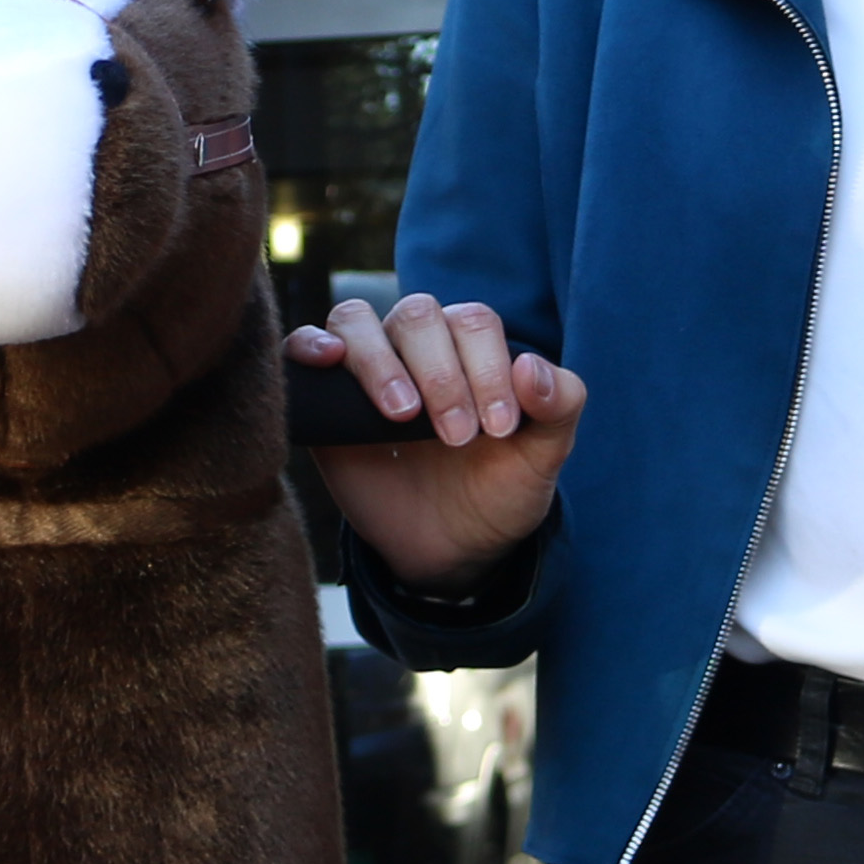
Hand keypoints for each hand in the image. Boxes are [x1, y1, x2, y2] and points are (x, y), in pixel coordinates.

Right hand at [292, 295, 585, 591]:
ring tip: (402, 415)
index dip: (487, 368)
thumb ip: (559, 407)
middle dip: (442, 376)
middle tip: (456, 438)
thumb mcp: (543, 457)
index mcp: (472, 345)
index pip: (474, 323)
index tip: (497, 428)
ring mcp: (367, 366)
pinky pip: (304, 345)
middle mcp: (417, 343)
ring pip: (357, 320)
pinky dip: (310, 344)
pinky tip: (328, 361)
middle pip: (418, 314)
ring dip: (379, 361)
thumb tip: (531, 367)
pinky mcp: (325, 397)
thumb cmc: (498, 489)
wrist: (451, 548)